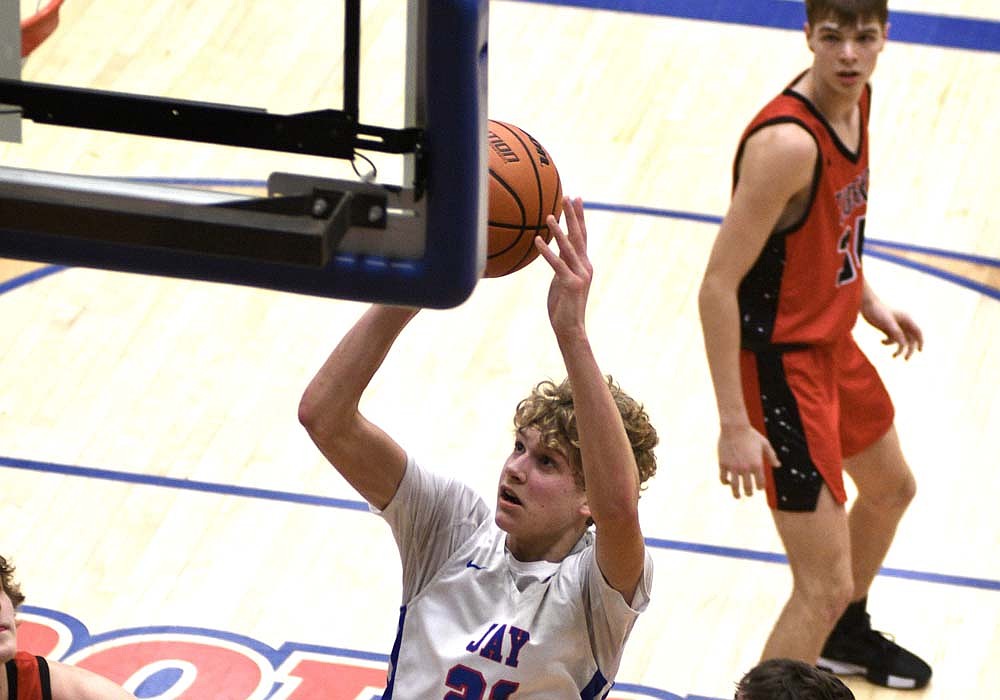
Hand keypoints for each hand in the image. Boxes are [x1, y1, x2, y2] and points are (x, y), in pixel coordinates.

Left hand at [535, 197, 591, 338]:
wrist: (571, 327)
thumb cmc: (564, 305)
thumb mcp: (563, 280)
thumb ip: (562, 264)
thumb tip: (555, 248)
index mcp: (584, 264)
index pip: (583, 235)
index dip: (580, 217)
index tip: (576, 198)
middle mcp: (585, 266)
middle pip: (579, 236)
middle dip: (573, 215)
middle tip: (568, 196)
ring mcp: (579, 275)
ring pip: (569, 248)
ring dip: (558, 231)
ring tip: (549, 216)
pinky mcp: (570, 284)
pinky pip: (556, 264)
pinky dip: (547, 251)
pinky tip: (537, 241)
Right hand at [718, 424, 780, 497]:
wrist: (734, 428)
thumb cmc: (750, 434)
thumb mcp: (764, 444)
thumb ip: (771, 456)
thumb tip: (778, 466)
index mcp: (757, 465)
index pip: (760, 483)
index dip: (760, 487)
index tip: (759, 488)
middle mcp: (745, 468)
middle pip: (748, 488)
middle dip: (749, 493)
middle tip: (748, 494)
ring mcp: (733, 467)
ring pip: (734, 486)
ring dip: (736, 494)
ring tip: (737, 496)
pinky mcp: (723, 464)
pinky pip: (723, 478)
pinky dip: (725, 482)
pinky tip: (727, 482)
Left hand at [861, 299, 923, 359]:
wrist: (865, 304)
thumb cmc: (877, 311)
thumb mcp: (888, 324)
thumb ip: (897, 334)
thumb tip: (903, 345)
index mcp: (906, 319)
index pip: (918, 332)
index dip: (920, 342)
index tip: (919, 351)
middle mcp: (902, 322)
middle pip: (911, 339)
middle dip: (909, 349)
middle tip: (906, 359)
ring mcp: (895, 325)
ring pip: (901, 340)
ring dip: (899, 348)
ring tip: (893, 356)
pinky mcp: (887, 327)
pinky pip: (892, 338)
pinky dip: (888, 342)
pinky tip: (881, 341)